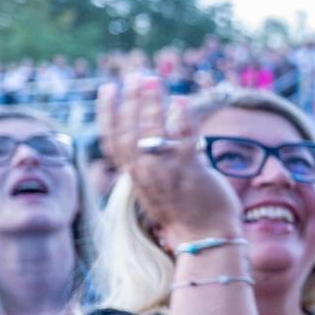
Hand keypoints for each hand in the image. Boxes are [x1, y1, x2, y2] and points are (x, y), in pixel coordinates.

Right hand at [96, 76, 238, 243]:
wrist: (207, 239)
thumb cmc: (186, 213)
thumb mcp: (157, 190)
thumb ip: (151, 167)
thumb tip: (153, 140)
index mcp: (136, 177)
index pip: (112, 141)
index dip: (107, 113)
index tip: (108, 89)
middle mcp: (146, 174)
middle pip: (129, 131)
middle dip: (130, 100)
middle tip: (135, 75)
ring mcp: (166, 173)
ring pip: (151, 131)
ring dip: (151, 102)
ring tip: (153, 79)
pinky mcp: (190, 173)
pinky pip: (182, 139)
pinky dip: (181, 118)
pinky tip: (181, 100)